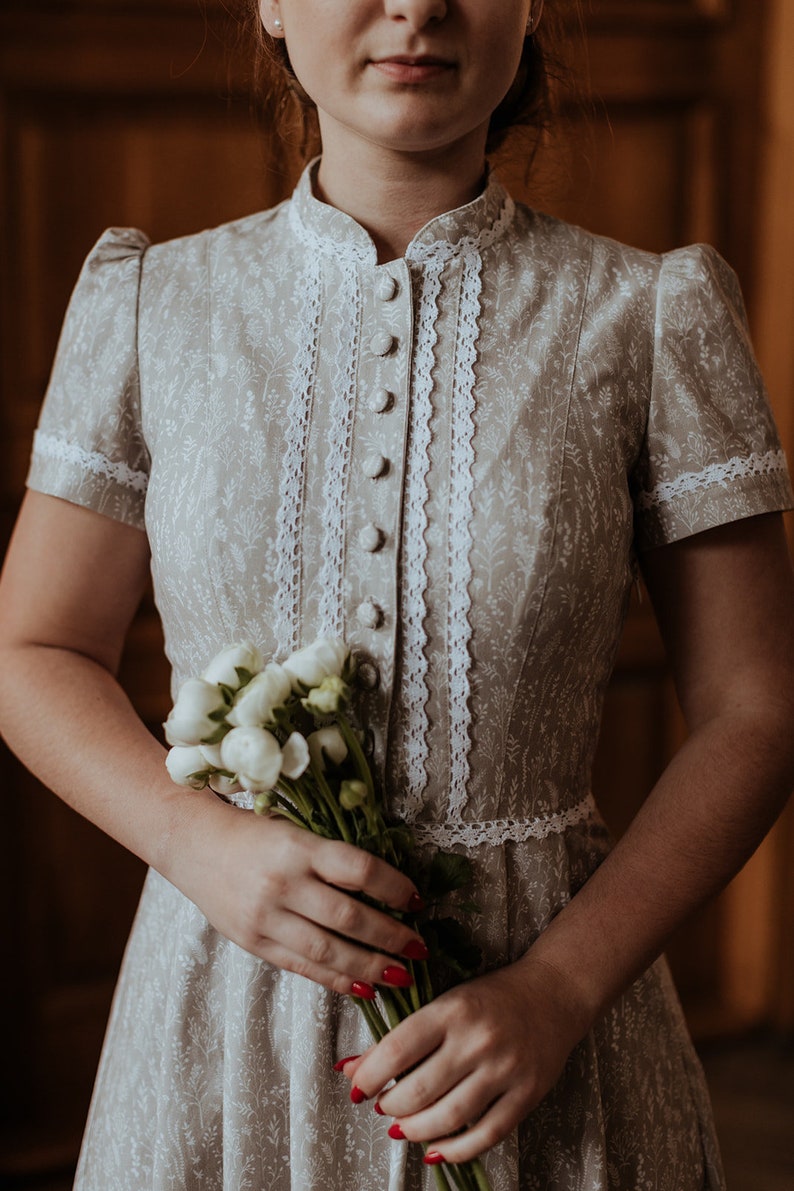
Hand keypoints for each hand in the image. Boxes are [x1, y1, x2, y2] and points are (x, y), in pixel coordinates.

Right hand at [172, 805, 426, 995]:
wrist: (195, 845)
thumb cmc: (256, 834)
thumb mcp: (296, 833)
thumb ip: (333, 860)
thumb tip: (388, 889)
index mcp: (299, 847)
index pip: (359, 870)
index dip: (394, 887)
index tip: (417, 900)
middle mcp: (283, 883)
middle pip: (348, 917)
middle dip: (390, 937)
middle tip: (420, 949)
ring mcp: (266, 917)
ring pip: (328, 950)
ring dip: (370, 967)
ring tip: (401, 976)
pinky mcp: (254, 943)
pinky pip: (303, 967)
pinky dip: (337, 981)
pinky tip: (365, 989)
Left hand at [340, 957, 587, 1162]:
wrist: (554, 993)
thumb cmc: (491, 997)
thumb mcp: (444, 1004)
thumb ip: (399, 1037)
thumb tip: (348, 1069)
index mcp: (452, 1009)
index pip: (398, 1049)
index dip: (368, 1075)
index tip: (357, 1088)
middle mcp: (478, 1039)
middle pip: (419, 1090)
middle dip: (391, 1107)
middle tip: (384, 1107)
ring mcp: (505, 1068)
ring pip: (449, 1117)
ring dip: (416, 1131)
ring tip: (404, 1128)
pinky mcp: (527, 1094)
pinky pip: (486, 1135)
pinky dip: (455, 1150)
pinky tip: (436, 1149)